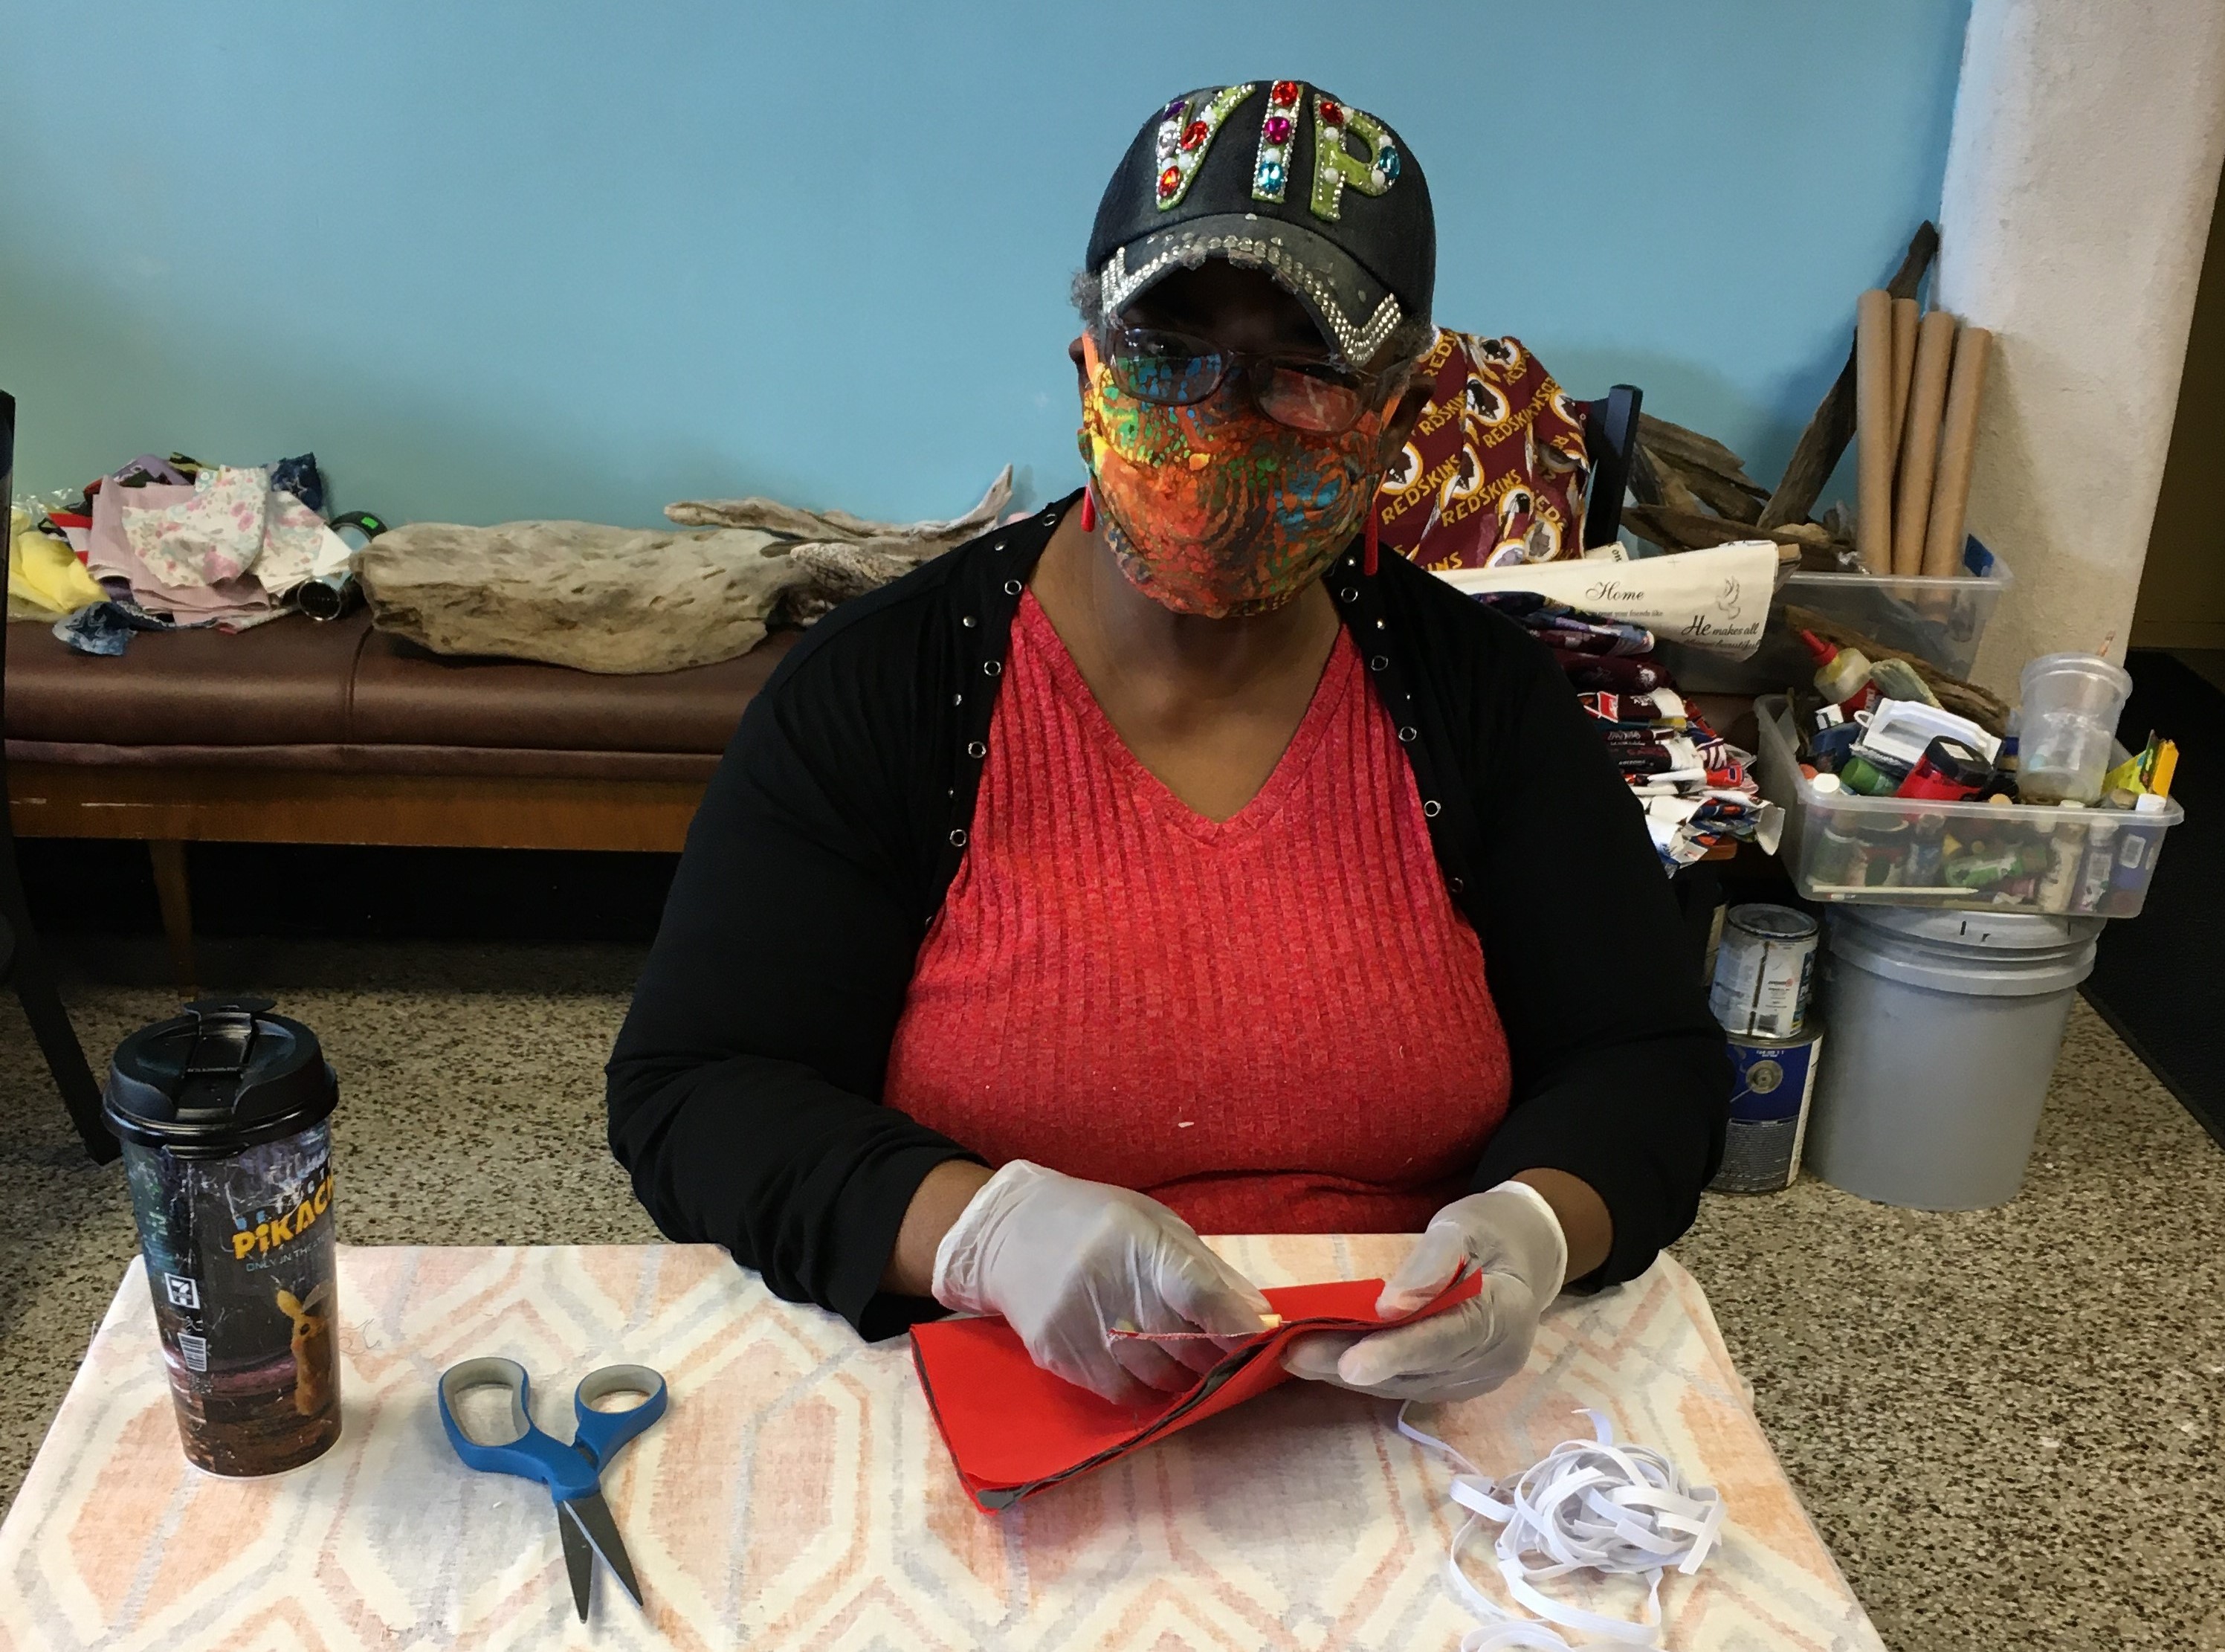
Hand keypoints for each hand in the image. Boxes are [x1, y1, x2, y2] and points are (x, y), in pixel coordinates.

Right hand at [932, 1160, 1273, 1401]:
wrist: (1008, 1231)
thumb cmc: (1097, 1223)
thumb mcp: (1155, 1225)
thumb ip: (1209, 1271)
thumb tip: (1262, 1317)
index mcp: (1137, 1240)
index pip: (1197, 1291)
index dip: (1235, 1324)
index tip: (1263, 1345)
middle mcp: (1106, 1282)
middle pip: (1180, 1343)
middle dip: (1213, 1357)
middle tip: (1225, 1356)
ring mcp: (1077, 1323)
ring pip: (1154, 1377)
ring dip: (1181, 1378)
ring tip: (1185, 1363)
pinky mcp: (1055, 1353)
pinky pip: (1117, 1391)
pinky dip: (1143, 1389)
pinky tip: (1145, 1372)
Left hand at [1281, 1181, 1567, 1402]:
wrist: (1525, 1256)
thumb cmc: (1491, 1231)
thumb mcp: (1463, 1227)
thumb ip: (1431, 1264)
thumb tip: (1389, 1304)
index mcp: (1505, 1315)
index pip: (1446, 1339)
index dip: (1395, 1353)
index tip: (1351, 1364)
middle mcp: (1493, 1360)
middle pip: (1415, 1369)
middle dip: (1351, 1363)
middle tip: (1294, 1352)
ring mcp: (1475, 1379)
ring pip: (1404, 1384)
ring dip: (1347, 1372)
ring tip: (1296, 1354)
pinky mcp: (1455, 1384)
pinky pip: (1406, 1384)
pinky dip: (1365, 1372)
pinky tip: (1325, 1361)